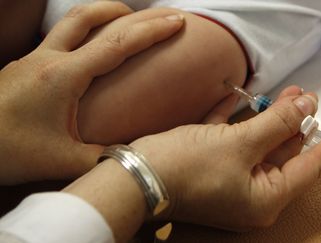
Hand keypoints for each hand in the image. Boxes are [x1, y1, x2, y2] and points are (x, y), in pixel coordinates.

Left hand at [0, 1, 184, 183]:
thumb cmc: (9, 152)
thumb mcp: (63, 160)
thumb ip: (104, 157)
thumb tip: (133, 154)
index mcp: (63, 76)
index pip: (116, 45)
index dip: (150, 31)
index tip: (176, 22)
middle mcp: (47, 59)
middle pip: (89, 15)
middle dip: (126, 10)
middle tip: (154, 16)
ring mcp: (32, 59)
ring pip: (70, 21)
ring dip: (101, 15)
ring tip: (125, 22)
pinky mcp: (23, 67)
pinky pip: (59, 38)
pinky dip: (84, 33)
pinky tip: (90, 52)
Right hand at [130, 86, 320, 229]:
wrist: (134, 178)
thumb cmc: (188, 168)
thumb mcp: (239, 144)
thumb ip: (277, 124)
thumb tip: (308, 105)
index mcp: (267, 198)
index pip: (314, 165)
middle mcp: (254, 194)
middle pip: (287, 153)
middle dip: (298, 121)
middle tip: (306, 94)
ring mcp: (234, 180)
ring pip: (263, 144)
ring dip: (272, 118)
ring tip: (287, 93)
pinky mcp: (216, 167)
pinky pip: (236, 142)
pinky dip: (240, 121)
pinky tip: (242, 99)